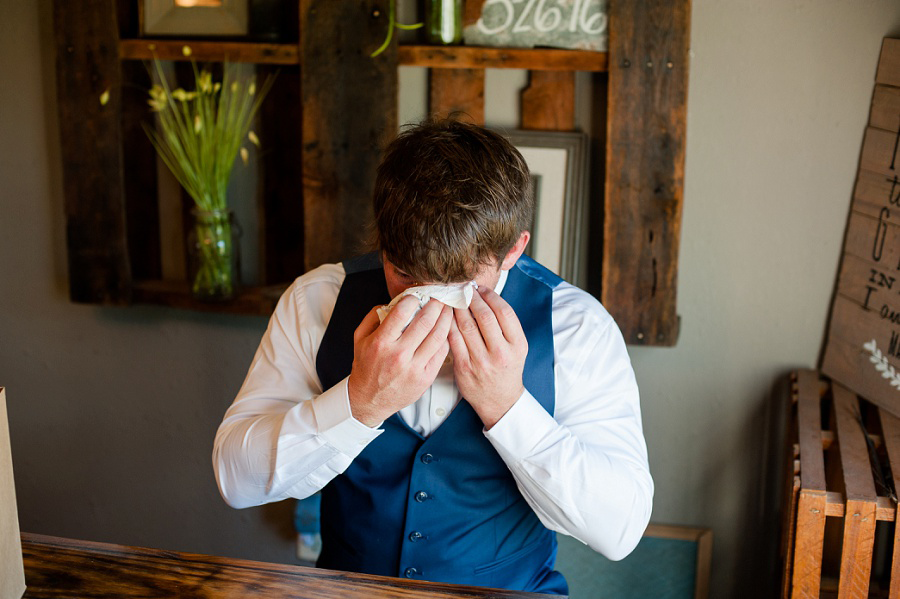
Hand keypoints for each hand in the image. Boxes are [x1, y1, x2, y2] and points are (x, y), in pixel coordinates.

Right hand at [347, 296, 451, 426]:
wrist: (369, 400)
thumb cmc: (366, 366)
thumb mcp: (359, 338)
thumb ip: (373, 316)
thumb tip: (393, 301)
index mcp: (381, 342)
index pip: (402, 312)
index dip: (414, 298)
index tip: (419, 294)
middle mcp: (398, 355)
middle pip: (425, 322)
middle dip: (436, 304)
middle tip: (441, 295)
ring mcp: (414, 368)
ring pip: (438, 336)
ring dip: (446, 318)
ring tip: (448, 309)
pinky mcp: (425, 378)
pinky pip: (441, 352)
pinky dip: (446, 337)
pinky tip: (447, 329)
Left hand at [449, 286, 527, 428]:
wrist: (499, 400)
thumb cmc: (506, 368)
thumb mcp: (516, 347)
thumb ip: (505, 325)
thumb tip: (485, 296)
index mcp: (517, 345)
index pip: (504, 312)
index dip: (491, 296)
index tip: (482, 288)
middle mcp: (501, 353)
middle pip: (485, 317)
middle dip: (473, 299)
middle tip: (465, 289)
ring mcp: (482, 361)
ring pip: (466, 326)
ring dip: (458, 308)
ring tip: (455, 298)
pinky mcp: (464, 367)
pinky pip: (453, 339)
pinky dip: (448, 323)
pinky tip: (446, 315)